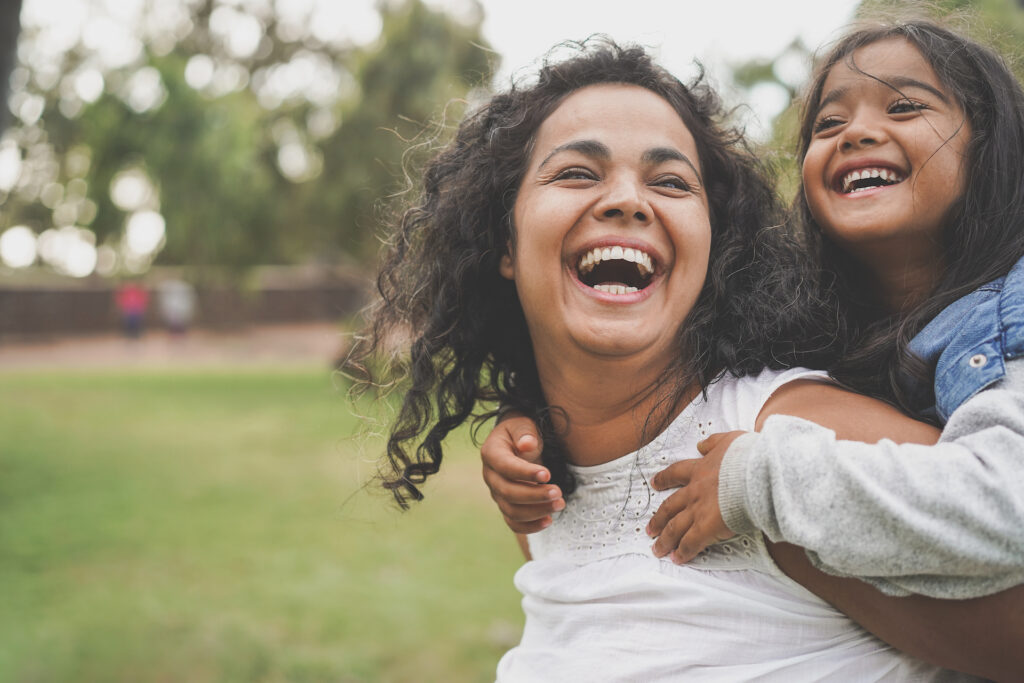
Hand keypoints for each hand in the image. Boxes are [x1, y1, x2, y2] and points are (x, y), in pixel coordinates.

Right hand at [481, 412, 563, 532]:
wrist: (517, 442)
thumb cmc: (522, 432)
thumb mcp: (523, 424)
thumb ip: (525, 432)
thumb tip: (527, 444)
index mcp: (491, 453)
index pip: (505, 466)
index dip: (525, 473)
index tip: (548, 474)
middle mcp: (490, 476)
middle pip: (507, 492)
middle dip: (534, 495)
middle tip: (558, 493)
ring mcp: (496, 493)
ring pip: (511, 510)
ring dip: (536, 511)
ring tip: (560, 504)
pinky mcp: (506, 505)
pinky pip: (514, 522)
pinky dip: (530, 526)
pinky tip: (549, 520)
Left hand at [646, 430, 745, 562]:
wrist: (756, 473)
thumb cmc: (748, 457)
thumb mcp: (728, 440)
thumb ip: (713, 443)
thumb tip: (702, 444)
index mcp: (700, 469)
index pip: (676, 473)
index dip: (664, 479)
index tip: (655, 483)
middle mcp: (694, 491)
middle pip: (669, 506)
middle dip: (658, 519)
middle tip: (649, 528)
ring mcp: (698, 510)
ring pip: (674, 527)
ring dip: (665, 540)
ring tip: (658, 549)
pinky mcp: (706, 528)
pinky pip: (690, 543)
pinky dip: (683, 552)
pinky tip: (678, 559)